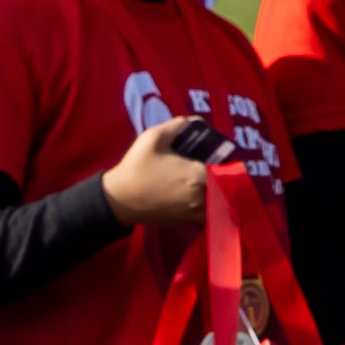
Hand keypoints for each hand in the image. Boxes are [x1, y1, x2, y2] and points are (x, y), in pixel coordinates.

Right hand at [102, 113, 219, 224]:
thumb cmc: (136, 167)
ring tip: (211, 183)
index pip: (224, 168)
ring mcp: (197, 212)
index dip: (224, 161)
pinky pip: (212, 216)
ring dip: (221, 193)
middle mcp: (202, 196)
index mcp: (197, 175)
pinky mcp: (189, 223)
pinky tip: (205, 198)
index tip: (218, 156)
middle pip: (225, 185)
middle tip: (214, 167)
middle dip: (223, 176)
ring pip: (222, 202)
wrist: (119, 199)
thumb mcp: (151, 138)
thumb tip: (191, 120)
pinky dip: (214, 209)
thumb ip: (175, 126)